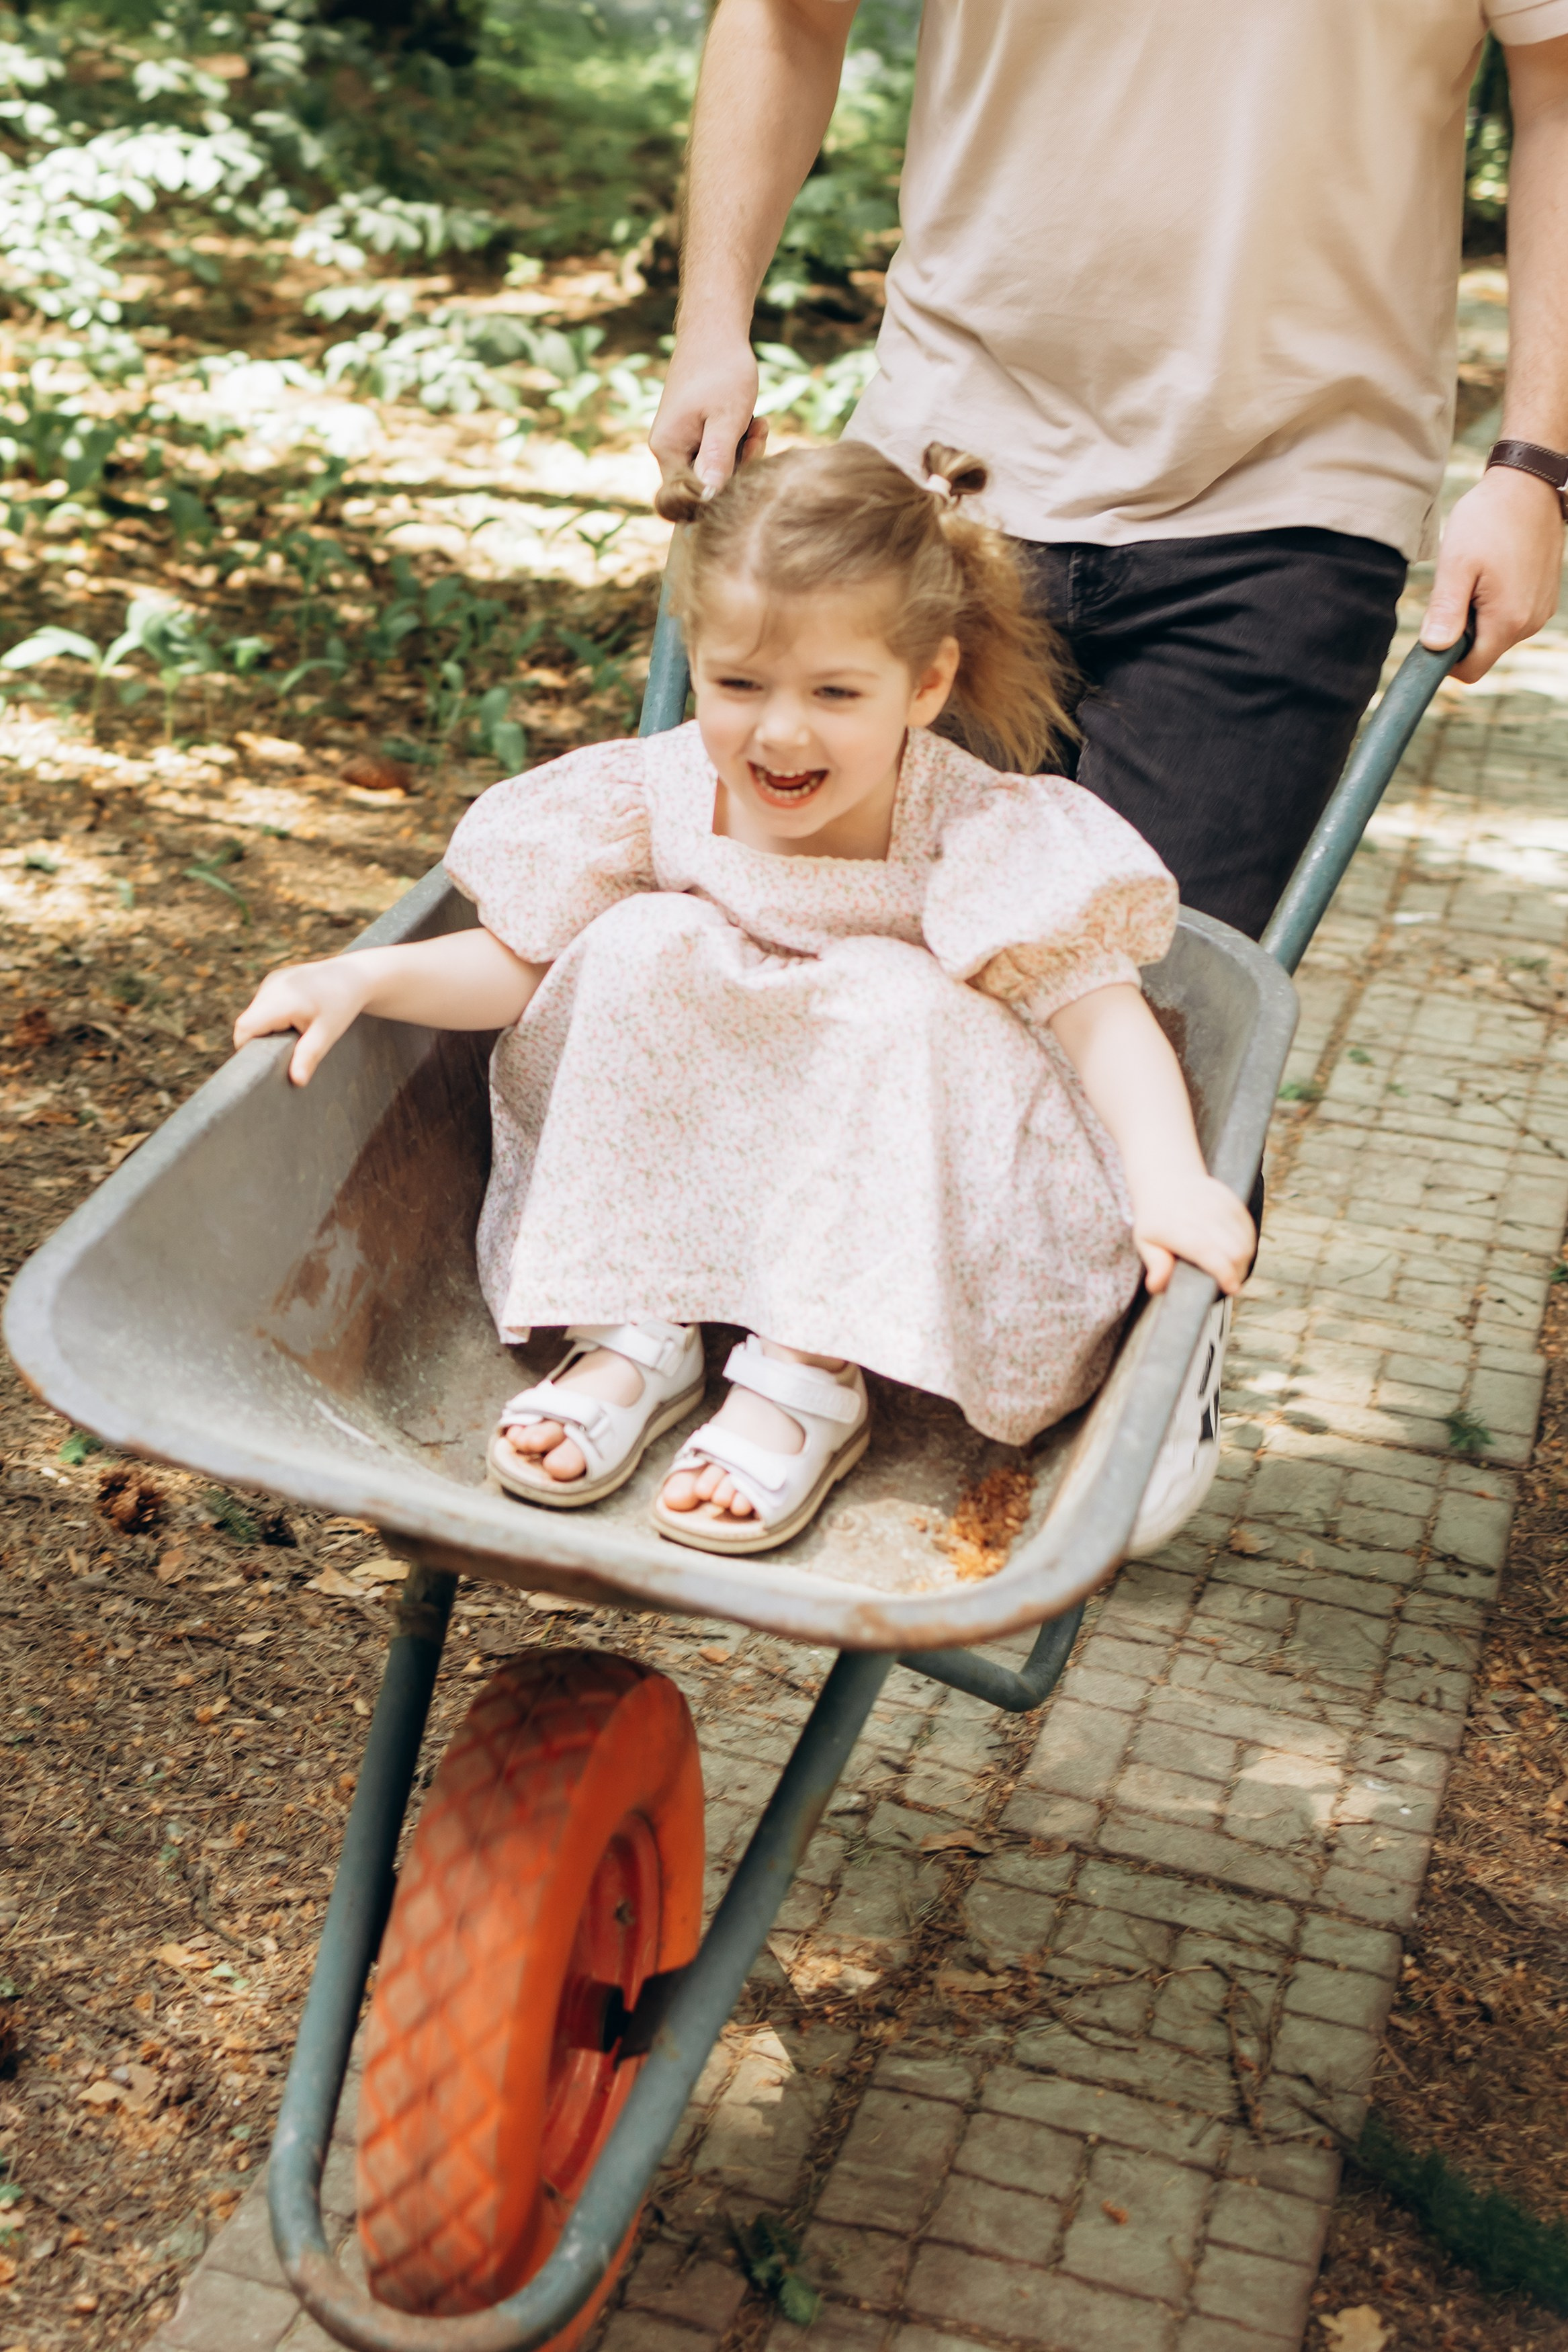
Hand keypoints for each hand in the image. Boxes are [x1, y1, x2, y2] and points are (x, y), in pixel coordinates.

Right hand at [233, 956, 371, 1085]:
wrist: (354, 976)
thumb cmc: (342, 1006)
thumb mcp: (327, 1033)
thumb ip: (309, 1056)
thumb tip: (297, 1081)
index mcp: (280, 1000)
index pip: (245, 1027)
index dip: (247, 1048)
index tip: (266, 1063)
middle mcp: (270, 986)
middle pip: (248, 1022)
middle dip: (261, 1040)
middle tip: (287, 1050)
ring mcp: (271, 981)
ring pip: (255, 1013)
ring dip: (268, 1028)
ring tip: (296, 1031)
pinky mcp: (274, 979)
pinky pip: (264, 1004)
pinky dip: (273, 1016)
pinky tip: (296, 1017)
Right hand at [649, 329, 766, 492]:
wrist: (715, 330)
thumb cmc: (722, 371)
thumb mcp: (727, 419)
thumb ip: (717, 460)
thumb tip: (708, 498)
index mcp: (668, 449)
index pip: (686, 499)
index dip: (717, 497)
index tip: (744, 476)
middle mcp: (668, 450)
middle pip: (704, 485)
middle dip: (738, 468)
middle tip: (758, 436)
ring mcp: (681, 441)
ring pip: (716, 468)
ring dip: (743, 452)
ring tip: (759, 424)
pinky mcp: (693, 433)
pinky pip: (718, 452)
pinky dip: (739, 441)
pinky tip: (755, 421)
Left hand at [1133, 1175, 1254, 1297]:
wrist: (1167, 1179)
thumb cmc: (1156, 1216)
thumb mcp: (1145, 1241)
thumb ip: (1155, 1264)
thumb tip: (1155, 1286)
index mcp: (1177, 1228)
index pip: (1208, 1253)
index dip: (1225, 1274)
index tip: (1232, 1288)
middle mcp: (1201, 1214)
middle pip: (1235, 1250)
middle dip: (1237, 1271)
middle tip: (1228, 1280)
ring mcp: (1219, 1205)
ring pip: (1245, 1240)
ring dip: (1243, 1259)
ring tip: (1231, 1267)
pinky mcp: (1232, 1200)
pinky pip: (1249, 1227)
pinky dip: (1247, 1243)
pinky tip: (1236, 1250)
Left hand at [1421, 463, 1564, 683]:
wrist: (1528, 486)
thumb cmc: (1488, 520)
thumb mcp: (1457, 564)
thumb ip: (1446, 611)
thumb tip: (1434, 649)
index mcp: (1508, 620)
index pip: (1471, 670)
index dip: (1446, 660)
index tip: (1434, 629)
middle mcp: (1530, 623)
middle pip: (1483, 653)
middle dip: (1462, 633)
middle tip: (1456, 589)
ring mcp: (1540, 611)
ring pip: (1496, 635)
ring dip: (1478, 616)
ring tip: (1476, 576)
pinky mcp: (1543, 598)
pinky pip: (1511, 617)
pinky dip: (1495, 604)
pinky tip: (1493, 573)